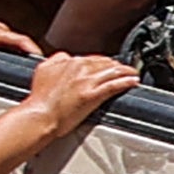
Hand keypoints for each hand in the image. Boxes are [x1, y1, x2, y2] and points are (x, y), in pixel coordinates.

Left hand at [0, 0, 33, 76]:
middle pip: (21, 43)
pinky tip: (8, 60)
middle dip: (32, 56)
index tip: (44, 64)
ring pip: (14, 42)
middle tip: (40, 72)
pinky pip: (6, 42)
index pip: (22, 41)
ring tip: (27, 69)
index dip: (35, 52)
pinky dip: (11, 51)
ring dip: (22, 53)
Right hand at [21, 51, 141, 132]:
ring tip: (133, 73)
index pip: (92, 58)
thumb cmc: (40, 100)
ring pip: (112, 71)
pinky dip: (126, 82)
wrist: (39, 116)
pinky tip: (133, 81)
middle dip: (116, 65)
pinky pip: (114, 85)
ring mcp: (87, 82)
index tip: (108, 65)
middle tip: (123, 69)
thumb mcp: (43, 70)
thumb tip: (64, 57)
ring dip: (126, 71)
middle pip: (105, 63)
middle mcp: (79, 69)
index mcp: (69, 62)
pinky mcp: (92, 95)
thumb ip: (56, 60)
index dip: (103, 62)